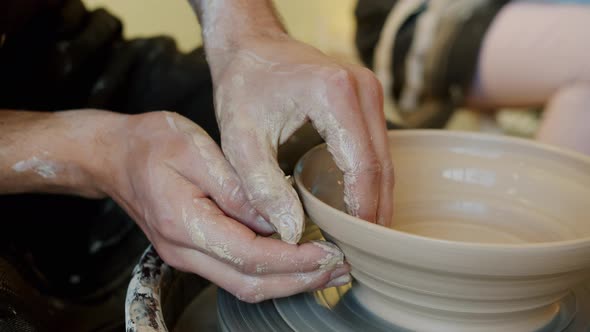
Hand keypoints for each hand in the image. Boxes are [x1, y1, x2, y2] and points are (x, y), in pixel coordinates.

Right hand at [100, 111, 349, 301]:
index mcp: (185, 224)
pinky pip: (237, 273)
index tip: (329, 251)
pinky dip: (272, 273)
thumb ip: (237, 188)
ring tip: (329, 271)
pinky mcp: (194, 252)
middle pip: (251, 284)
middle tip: (340, 268)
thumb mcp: (196, 150)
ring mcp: (187, 256)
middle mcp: (185, 251)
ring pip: (246, 286)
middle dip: (300, 281)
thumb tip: (276, 220)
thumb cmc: (151, 144)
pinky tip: (297, 262)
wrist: (114, 156)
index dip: (294, 259)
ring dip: (290, 282)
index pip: (250, 256)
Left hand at [210, 37, 393, 243]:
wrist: (251, 47)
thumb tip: (293, 231)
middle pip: (382, 164)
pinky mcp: (366, 99)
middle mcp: (362, 88)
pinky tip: (357, 205)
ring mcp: (369, 91)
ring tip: (361, 236)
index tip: (355, 245)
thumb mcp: (240, 139)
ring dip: (376, 197)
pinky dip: (370, 179)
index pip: (363, 166)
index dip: (362, 210)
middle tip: (364, 250)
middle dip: (375, 210)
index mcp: (335, 94)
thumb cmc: (244, 87)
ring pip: (384, 158)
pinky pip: (376, 147)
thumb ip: (262, 186)